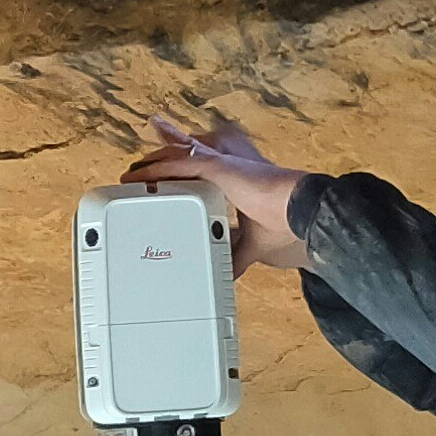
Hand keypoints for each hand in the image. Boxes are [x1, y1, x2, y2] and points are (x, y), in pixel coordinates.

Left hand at [127, 117, 311, 271]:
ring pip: (176, 160)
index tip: (159, 192)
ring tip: (129, 177)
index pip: (200, 181)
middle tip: (135, 180)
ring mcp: (221, 168)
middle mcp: (226, 174)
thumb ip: (236, 258)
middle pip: (183, 165)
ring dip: (151, 168)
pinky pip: (178, 164)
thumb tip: (225, 275)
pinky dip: (155, 170)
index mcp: (236, 188)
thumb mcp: (253, 247)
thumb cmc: (289, 225)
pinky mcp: (218, 168)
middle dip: (158, 171)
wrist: (306, 215)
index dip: (178, 184)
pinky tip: (137, 176)